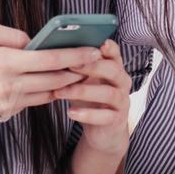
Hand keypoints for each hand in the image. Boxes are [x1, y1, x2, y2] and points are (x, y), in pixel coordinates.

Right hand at [0, 21, 93, 120]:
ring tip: (80, 70)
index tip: (95, 50)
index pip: (51, 60)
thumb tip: (33, 42)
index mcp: (4, 63)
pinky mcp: (5, 114)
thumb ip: (10, 35)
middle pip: (55, 80)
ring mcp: (8, 104)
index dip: (76, 56)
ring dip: (66, 84)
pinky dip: (46, 91)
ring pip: (47, 93)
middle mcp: (9, 87)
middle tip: (95, 60)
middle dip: (78, 70)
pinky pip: (32, 101)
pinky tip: (55, 82)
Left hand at [53, 39, 131, 153]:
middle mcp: (122, 83)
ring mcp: (121, 102)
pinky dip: (87, 114)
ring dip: (83, 91)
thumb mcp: (85, 81)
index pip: (115, 54)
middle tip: (70, 66)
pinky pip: (105, 116)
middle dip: (92, 66)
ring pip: (108, 93)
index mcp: (115, 68)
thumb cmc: (91, 100)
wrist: (102, 130)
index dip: (108, 48)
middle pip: (113, 70)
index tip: (97, 43)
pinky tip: (71, 112)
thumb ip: (77, 67)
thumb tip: (53, 51)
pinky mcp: (116, 120)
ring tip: (61, 92)